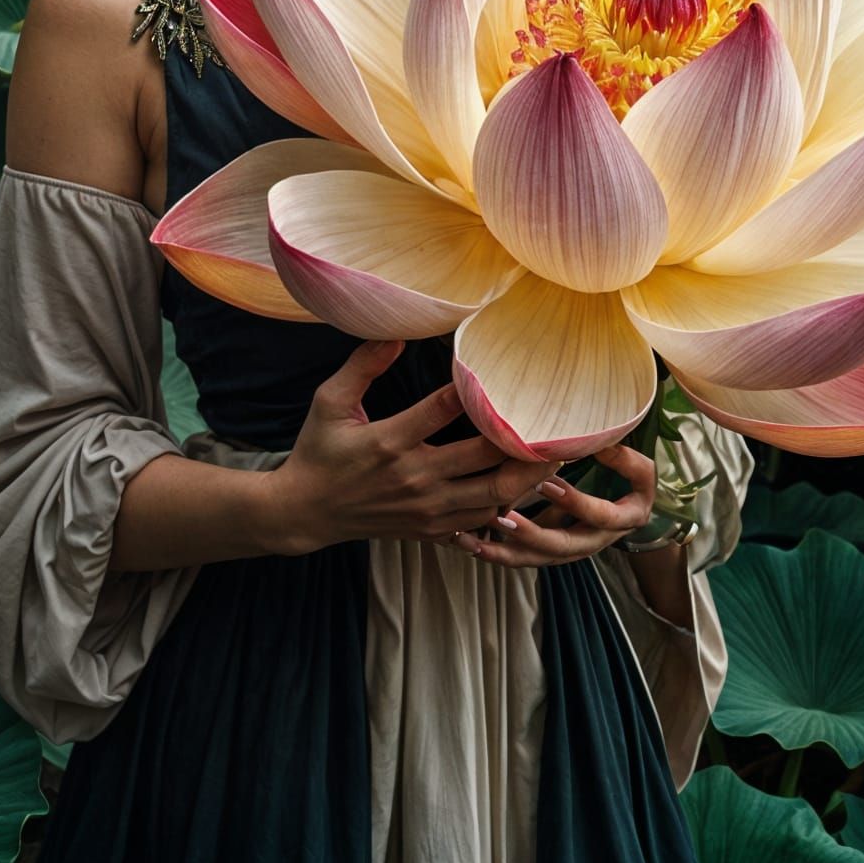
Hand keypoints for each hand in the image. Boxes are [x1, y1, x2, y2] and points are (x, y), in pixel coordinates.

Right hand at [266, 339, 560, 554]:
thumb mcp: (328, 401)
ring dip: (525, 478)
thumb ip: (362, 366)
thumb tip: (396, 333)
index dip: (475, 391)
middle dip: (524, 444)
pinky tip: (526, 488)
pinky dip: (506, 506)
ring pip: (491, 497)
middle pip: (483, 461)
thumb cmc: (319, 450)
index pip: (442, 410)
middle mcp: (414, 477)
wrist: (306, 511)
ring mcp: (425, 509)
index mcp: (389, 441)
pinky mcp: (429, 529)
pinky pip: (479, 521)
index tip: (507, 373)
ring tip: (556, 456)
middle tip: (558, 423)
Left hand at [456, 441, 659, 568]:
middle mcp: (595, 541)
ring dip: (506, 551)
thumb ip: (624, 459)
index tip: (547, 483)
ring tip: (474, 542)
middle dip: (531, 535)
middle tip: (502, 518)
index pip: (599, 515)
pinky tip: (470, 544)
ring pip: (538, 558)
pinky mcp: (551, 551)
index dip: (575, 502)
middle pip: (562, 546)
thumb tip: (600, 443)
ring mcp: (571, 550)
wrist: (631, 512)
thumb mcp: (638, 470)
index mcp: (623, 520)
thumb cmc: (633, 481)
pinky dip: (498, 551)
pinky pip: (524, 556)